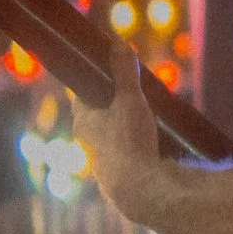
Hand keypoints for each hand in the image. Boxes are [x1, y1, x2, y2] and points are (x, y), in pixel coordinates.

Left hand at [69, 46, 158, 210]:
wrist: (139, 191)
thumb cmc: (129, 143)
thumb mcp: (129, 100)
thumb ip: (124, 73)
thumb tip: (117, 42)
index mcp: (83, 122)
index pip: (81, 95)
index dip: (92, 82)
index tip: (103, 72)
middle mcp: (87, 142)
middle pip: (96, 116)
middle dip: (111, 105)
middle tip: (130, 91)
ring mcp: (103, 160)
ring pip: (110, 137)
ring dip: (123, 127)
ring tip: (145, 117)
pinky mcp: (120, 175)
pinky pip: (125, 154)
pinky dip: (134, 146)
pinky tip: (151, 143)